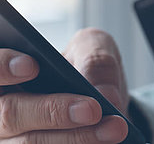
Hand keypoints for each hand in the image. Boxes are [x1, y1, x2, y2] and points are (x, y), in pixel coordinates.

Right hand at [0, 28, 127, 143]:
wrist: (97, 95)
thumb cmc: (85, 66)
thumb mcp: (93, 48)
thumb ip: (96, 59)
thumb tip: (105, 96)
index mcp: (13, 71)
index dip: (3, 67)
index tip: (32, 67)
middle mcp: (6, 106)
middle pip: (10, 114)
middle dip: (54, 112)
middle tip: (92, 109)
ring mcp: (15, 138)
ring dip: (76, 138)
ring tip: (113, 129)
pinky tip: (105, 141)